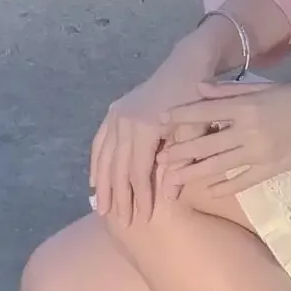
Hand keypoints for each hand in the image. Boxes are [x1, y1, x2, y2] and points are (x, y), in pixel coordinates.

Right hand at [89, 51, 214, 225]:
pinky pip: (99, 143)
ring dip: (103, 186)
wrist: (185, 66)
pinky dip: (96, 164)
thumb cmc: (196, 101)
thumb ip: (181, 164)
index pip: (139, 172)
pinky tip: (94, 182)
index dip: (141, 197)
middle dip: (119, 198)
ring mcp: (116, 116)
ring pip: (105, 158)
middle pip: (118, 169)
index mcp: (145, 127)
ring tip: (102, 210)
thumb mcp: (195, 133)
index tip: (143, 219)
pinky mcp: (113, 112)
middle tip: (120, 223)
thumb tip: (169, 199)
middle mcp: (124, 122)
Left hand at [158, 81, 290, 195]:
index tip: (159, 122)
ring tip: (173, 179)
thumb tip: (198, 89)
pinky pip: (241, 181)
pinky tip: (207, 192)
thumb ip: (229, 91)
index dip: (179, 117)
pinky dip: (223, 187)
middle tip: (158, 160)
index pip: (204, 112)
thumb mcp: (264, 87)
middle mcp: (248, 130)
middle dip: (179, 153)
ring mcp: (259, 153)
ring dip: (193, 173)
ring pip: (218, 166)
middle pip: (205, 144)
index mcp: (246, 105)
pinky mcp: (271, 169)